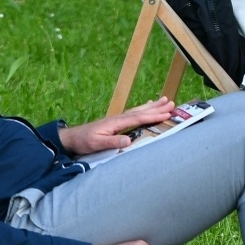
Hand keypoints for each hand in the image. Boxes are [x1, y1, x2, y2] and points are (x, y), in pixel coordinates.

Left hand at [58, 96, 176, 155]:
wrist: (72, 138)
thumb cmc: (84, 141)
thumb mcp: (97, 144)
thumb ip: (112, 142)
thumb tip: (129, 141)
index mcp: (116, 123)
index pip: (138, 118)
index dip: (153, 116)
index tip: (166, 113)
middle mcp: (118, 118)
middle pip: (141, 110)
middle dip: (156, 107)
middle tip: (172, 103)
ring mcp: (118, 119)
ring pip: (138, 110)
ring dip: (152, 106)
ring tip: (164, 100)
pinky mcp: (116, 122)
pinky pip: (134, 113)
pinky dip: (143, 108)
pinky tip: (147, 106)